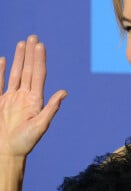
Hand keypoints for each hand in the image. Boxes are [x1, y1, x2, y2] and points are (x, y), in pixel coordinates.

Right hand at [0, 35, 66, 157]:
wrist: (6, 154)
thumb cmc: (25, 143)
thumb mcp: (40, 125)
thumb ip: (51, 108)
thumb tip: (64, 92)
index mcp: (35, 99)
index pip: (38, 74)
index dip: (39, 59)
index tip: (40, 45)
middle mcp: (25, 95)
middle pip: (28, 69)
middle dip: (30, 53)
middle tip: (33, 37)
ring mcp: (11, 97)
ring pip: (15, 73)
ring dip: (18, 58)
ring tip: (22, 43)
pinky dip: (0, 72)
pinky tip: (2, 59)